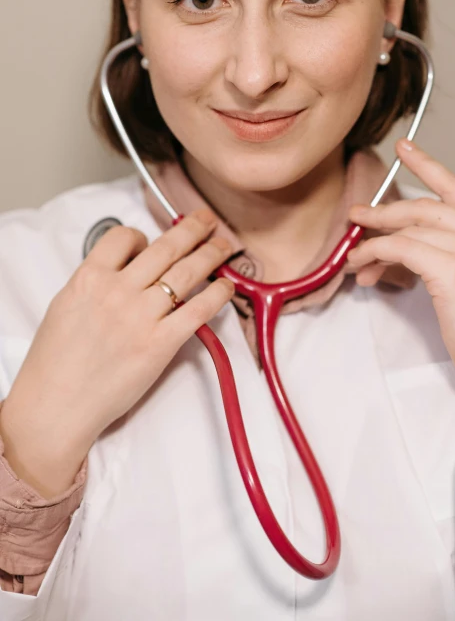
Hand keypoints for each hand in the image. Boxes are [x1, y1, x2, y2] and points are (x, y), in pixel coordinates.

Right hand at [0, 209, 233, 494]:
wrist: (56, 406)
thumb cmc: (55, 363)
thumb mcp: (65, 305)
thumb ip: (94, 281)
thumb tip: (123, 268)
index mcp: (89, 278)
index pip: (123, 237)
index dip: (142, 234)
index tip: (152, 239)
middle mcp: (117, 291)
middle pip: (165, 248)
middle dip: (192, 229)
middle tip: (208, 220)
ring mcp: (140, 317)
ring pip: (186, 272)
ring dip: (211, 254)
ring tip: (225, 245)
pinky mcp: (160, 344)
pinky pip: (197, 310)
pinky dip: (217, 294)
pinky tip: (226, 285)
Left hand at [347, 138, 454, 393]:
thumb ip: (443, 252)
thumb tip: (397, 245)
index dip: (428, 165)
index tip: (405, 149)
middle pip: (423, 208)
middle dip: (384, 212)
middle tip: (357, 217)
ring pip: (407, 228)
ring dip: (373, 241)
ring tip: (355, 256)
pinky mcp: (453, 268)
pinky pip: (399, 249)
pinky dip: (375, 254)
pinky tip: (363, 266)